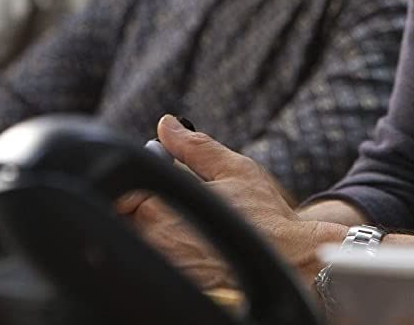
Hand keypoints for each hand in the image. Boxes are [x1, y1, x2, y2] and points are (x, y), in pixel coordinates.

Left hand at [125, 115, 344, 287]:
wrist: (293, 263)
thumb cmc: (266, 217)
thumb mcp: (232, 169)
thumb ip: (193, 147)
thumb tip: (167, 126)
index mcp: (159, 210)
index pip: (119, 196)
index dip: (132, 188)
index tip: (153, 187)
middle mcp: (156, 244)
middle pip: (126, 224)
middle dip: (143, 210)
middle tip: (176, 206)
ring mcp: (166, 270)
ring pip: (143, 247)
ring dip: (156, 235)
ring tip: (192, 229)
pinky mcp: (181, 288)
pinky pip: (163, 269)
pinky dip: (172, 258)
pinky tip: (201, 252)